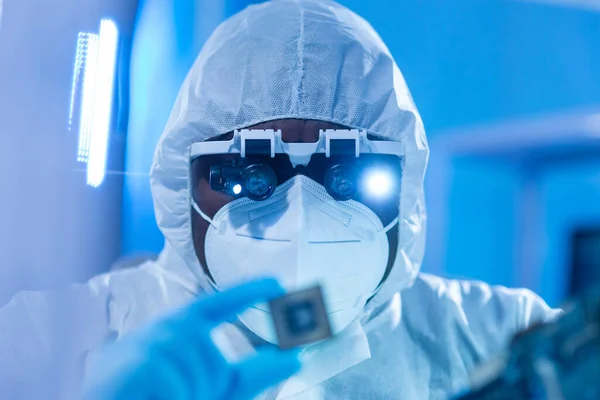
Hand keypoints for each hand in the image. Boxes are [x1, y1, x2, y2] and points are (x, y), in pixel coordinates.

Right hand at [84, 278, 299, 399]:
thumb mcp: (211, 385)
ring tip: (158, 395)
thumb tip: (298, 358)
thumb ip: (252, 372)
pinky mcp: (139, 365)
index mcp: (183, 325)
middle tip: (177, 395)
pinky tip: (150, 397)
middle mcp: (167, 327)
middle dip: (204, 392)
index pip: (219, 303)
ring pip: (198, 383)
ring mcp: (151, 344)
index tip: (278, 283)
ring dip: (185, 398)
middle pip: (215, 366)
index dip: (249, 291)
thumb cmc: (160, 392)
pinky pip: (178, 392)